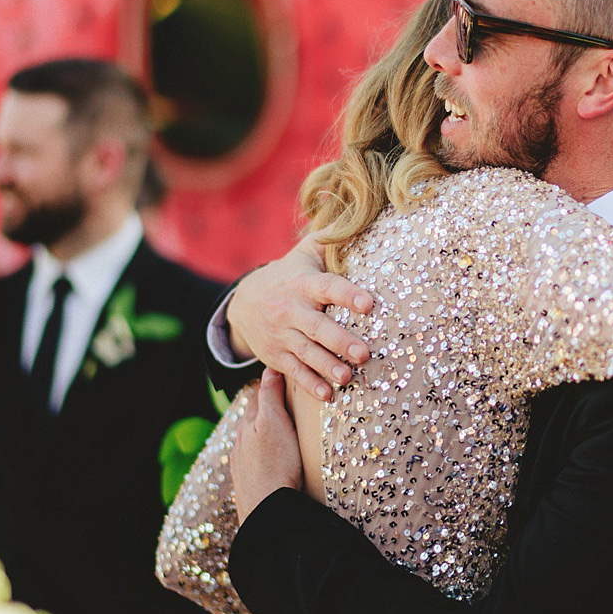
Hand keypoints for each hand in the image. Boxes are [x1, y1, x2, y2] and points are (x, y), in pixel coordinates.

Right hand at [226, 234, 374, 397]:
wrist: (244, 302)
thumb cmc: (290, 275)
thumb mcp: (304, 254)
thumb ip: (329, 239)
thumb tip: (355, 218)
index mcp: (304, 284)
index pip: (327, 287)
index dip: (347, 295)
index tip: (369, 303)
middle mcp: (291, 310)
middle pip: (317, 327)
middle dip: (340, 340)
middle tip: (364, 353)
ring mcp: (282, 335)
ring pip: (306, 352)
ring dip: (327, 366)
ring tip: (347, 377)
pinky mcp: (277, 356)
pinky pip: (293, 372)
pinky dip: (309, 384)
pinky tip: (327, 395)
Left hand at [231, 371, 304, 524]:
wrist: (268, 511)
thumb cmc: (276, 464)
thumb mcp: (275, 423)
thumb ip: (270, 396)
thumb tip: (269, 369)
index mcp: (248, 426)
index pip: (257, 397)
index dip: (270, 387)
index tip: (285, 381)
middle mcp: (240, 444)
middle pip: (253, 421)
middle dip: (267, 413)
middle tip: (288, 407)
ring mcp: (241, 466)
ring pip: (252, 444)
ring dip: (265, 438)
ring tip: (284, 437)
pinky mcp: (247, 485)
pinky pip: (255, 465)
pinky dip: (264, 459)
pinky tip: (274, 465)